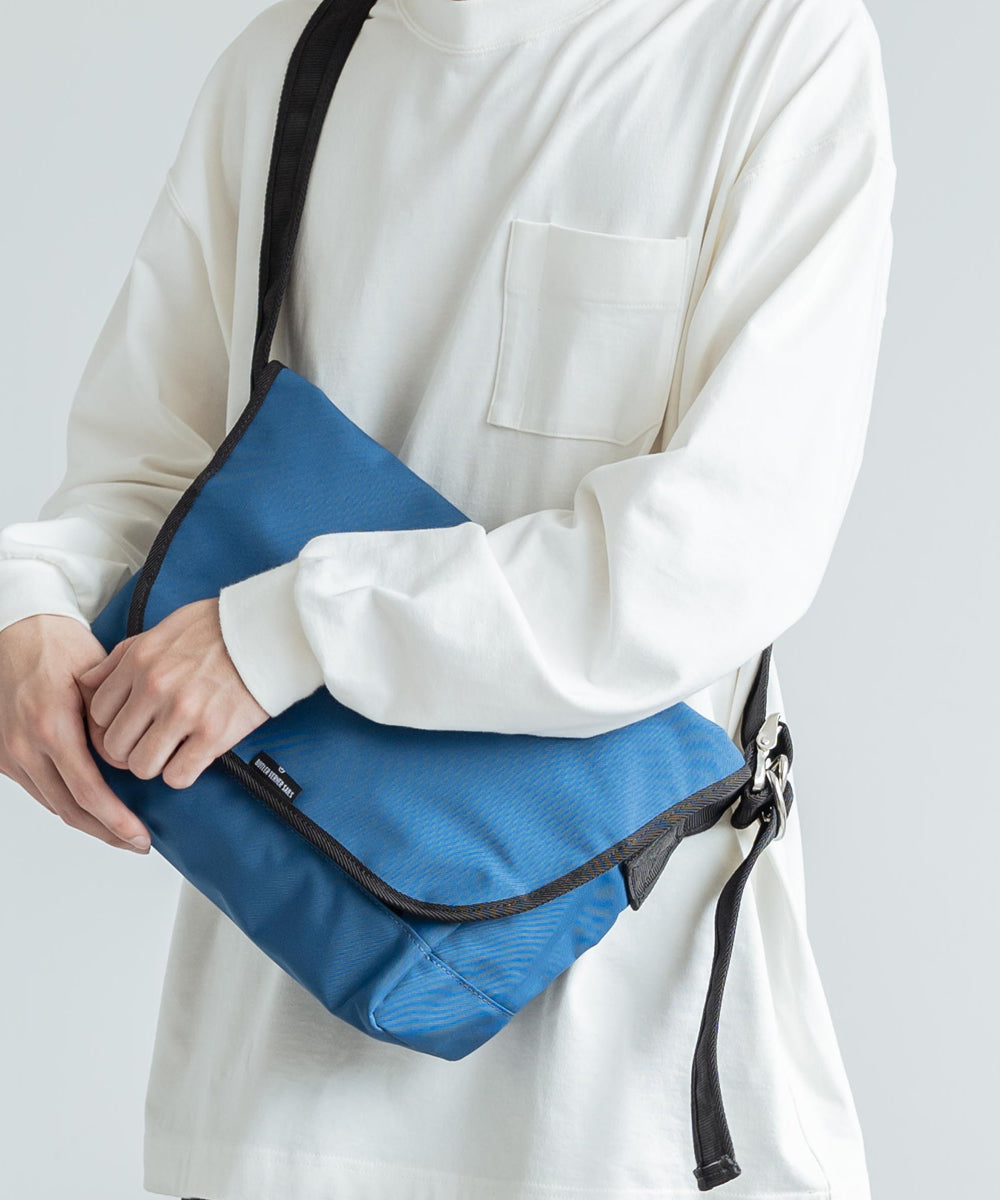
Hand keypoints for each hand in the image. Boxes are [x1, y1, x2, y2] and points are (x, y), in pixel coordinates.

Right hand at [0, 614, 152, 851]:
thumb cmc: (58, 645)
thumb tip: (125, 766)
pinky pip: (38, 791)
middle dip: (107, 832)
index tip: (141, 836)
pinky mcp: (2, 755)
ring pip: (52, 805)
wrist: (16, 629)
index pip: (88, 792)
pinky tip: (92, 809)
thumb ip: (108, 726)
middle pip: (69, 810)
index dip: (117, 821)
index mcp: (50, 728)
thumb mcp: (95, 680)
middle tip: (138, 843)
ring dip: (88, 823)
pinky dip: (66, 803)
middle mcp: (23, 747)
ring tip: (121, 832)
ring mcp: (8, 753)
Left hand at [78, 596, 268, 790]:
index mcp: (139, 660)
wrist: (269, 631)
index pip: (98, 714)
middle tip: (152, 742)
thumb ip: (121, 657)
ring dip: (156, 764)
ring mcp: (184, 712)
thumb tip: (86, 683)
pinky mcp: (214, 734)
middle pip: (115, 746)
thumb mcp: (160, 630)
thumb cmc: (218, 629)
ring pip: (142, 766)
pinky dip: (183, 773)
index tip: (132, 725)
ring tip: (173, 751)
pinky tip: (194, 757)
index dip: (113, 725)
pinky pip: (178, 776)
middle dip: (131, 749)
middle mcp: (155, 687)